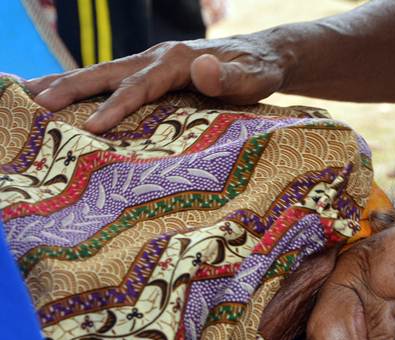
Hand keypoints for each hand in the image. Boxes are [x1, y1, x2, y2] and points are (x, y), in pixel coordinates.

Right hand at [26, 36, 290, 133]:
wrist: (263, 56)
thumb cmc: (258, 73)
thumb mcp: (254, 79)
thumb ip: (229, 78)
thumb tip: (201, 68)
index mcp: (178, 60)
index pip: (141, 85)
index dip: (116, 105)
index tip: (92, 127)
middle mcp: (158, 57)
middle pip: (108, 72)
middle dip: (71, 88)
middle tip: (35, 104)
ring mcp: (152, 63)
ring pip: (103, 72)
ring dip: (67, 83)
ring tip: (30, 96)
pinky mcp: (151, 72)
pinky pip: (112, 79)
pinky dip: (84, 86)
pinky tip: (62, 94)